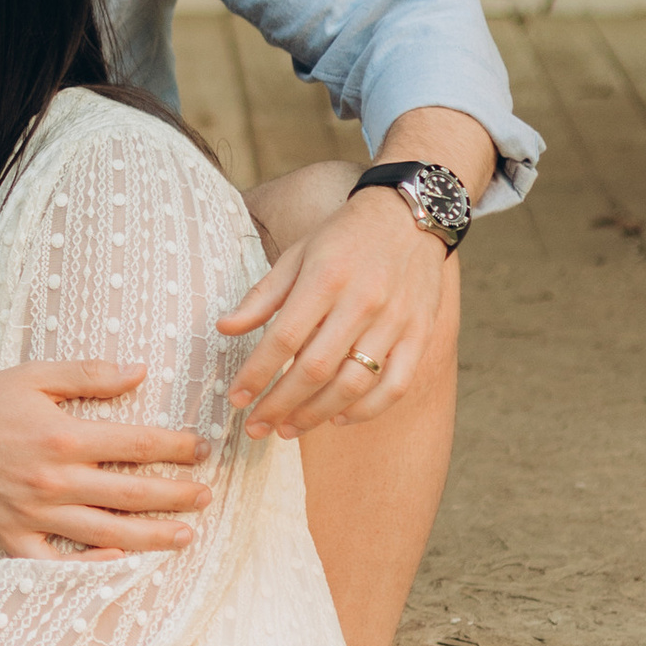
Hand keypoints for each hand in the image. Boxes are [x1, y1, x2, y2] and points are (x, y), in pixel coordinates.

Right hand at [0, 360, 209, 559]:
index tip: (201, 448)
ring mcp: (34, 514)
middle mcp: (54, 479)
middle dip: (177, 494)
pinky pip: (56, 564)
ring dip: (152, 535)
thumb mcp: (35, 376)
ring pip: (106, 532)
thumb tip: (140, 371)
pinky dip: (89, 568)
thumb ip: (90, 374)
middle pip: (132, 493)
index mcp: (63, 436)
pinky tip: (119, 564)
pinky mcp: (12, 538)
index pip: (136, 443)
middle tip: (206, 494)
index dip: (176, 447)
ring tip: (185, 534)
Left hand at [219, 185, 449, 435]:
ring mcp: (396, 321)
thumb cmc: (345, 237)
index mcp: (325, 278)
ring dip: (317, 415)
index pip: (284, 339)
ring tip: (288, 429)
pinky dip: (367, 410)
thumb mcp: (297, 254)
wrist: (412, 216)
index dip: (256, 374)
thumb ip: (262, 296)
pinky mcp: (420, 333)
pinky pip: (395, 385)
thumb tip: (224, 329)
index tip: (236, 399)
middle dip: (280, 405)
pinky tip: (339, 419)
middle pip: (316, 369)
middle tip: (255, 427)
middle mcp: (362, 302)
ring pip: (354, 384)